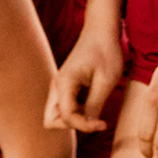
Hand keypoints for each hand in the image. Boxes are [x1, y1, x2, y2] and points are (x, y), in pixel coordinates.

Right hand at [45, 0, 123, 132]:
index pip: (66, 117)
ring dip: (74, 119)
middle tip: (94, 118)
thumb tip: (89, 126)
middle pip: (51, 121)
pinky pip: (64, 107)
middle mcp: (57, 86)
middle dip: (71, 125)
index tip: (103, 123)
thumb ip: (95, 104)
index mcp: (64, 84)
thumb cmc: (106, 51)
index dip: (84, 126)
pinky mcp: (65, 86)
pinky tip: (94, 102)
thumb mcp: (106, 80)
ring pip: (56, 115)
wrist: (102, 30)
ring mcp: (59, 86)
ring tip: (96, 109)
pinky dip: (76, 112)